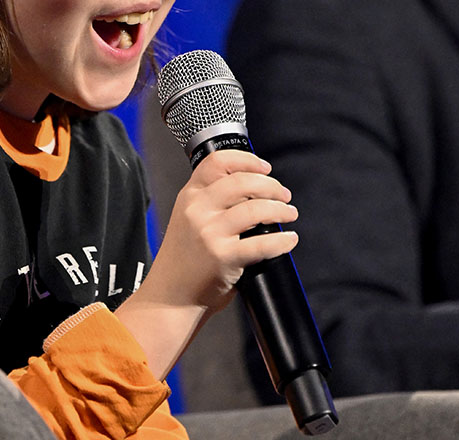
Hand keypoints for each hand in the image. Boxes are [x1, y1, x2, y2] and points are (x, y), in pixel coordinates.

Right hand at [145, 149, 298, 311]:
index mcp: (190, 195)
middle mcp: (197, 209)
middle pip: (243, 182)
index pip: (218, 162)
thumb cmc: (185, 260)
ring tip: (289, 214)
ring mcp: (209, 233)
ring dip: (280, 210)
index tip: (266, 167)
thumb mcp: (189, 219)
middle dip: (271, 186)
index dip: (247, 160)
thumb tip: (255, 189)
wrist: (169, 297)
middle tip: (284, 195)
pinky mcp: (223, 257)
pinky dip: (282, 240)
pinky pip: (262, 244)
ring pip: (256, 209)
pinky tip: (289, 239)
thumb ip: (212, 201)